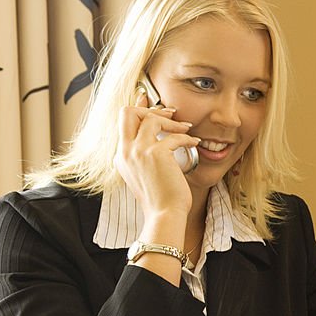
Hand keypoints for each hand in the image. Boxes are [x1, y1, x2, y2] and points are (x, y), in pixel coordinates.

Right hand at [114, 93, 200, 218]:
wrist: (164, 215)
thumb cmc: (160, 198)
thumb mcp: (145, 175)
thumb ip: (144, 156)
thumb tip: (157, 138)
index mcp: (121, 156)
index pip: (123, 122)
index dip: (137, 108)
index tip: (149, 100)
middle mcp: (125, 151)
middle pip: (127, 112)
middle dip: (149, 108)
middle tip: (170, 113)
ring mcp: (138, 151)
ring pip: (151, 118)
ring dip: (172, 121)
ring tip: (186, 129)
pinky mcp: (155, 154)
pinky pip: (173, 135)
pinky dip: (186, 138)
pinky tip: (194, 144)